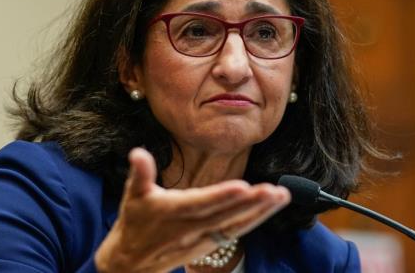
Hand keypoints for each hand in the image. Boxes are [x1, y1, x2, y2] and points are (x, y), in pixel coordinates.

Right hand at [94, 148, 290, 272]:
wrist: (132, 263)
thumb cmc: (134, 222)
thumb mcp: (132, 196)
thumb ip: (140, 173)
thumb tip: (137, 152)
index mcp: (172, 212)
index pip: (200, 204)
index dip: (221, 197)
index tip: (242, 187)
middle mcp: (191, 228)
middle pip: (225, 216)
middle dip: (251, 204)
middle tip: (274, 191)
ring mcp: (203, 238)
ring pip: (235, 225)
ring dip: (260, 212)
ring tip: (282, 196)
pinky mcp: (210, 243)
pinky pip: (236, 231)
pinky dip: (254, 219)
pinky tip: (272, 206)